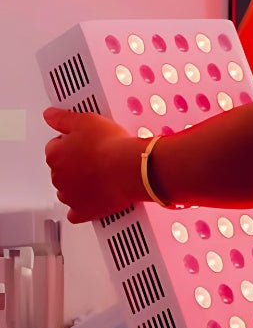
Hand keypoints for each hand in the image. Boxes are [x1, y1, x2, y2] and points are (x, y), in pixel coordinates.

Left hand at [43, 107, 142, 222]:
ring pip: (68, 189)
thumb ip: (63, 118)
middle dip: (75, 163)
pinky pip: (76, 212)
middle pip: (62, 168)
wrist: (129, 168)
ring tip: (100, 173)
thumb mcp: (86, 120)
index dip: (71, 142)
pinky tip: (94, 197)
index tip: (83, 141)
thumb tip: (49, 115)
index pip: (55, 146)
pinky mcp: (82, 210)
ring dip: (78, 183)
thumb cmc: (110, 145)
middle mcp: (58, 176)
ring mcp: (69, 195)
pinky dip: (83, 207)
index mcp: (56, 154)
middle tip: (96, 155)